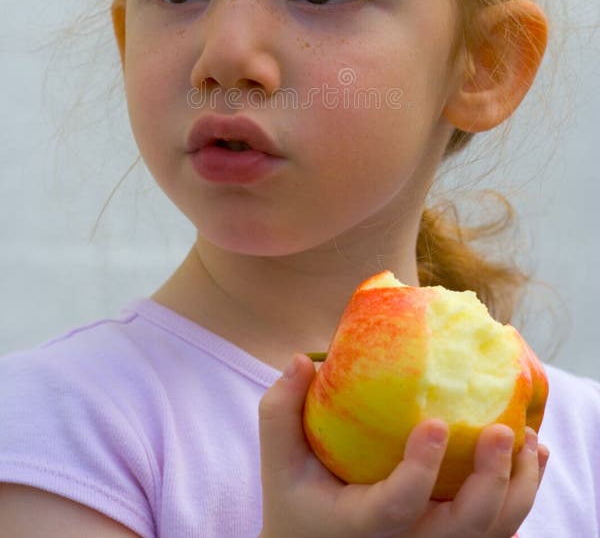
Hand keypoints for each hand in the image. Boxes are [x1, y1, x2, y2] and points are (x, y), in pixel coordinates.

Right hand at [258, 353, 548, 537]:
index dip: (420, 470)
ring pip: (492, 533)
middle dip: (490, 480)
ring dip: (517, 487)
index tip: (438, 425)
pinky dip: (521, 496)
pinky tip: (531, 456)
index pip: (398, 506)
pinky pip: (497, 531)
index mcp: (363, 526)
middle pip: (463, 528)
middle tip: (500, 430)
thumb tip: (303, 359)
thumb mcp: (279, 462)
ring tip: (527, 438)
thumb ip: (282, 411)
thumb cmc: (297, 503)